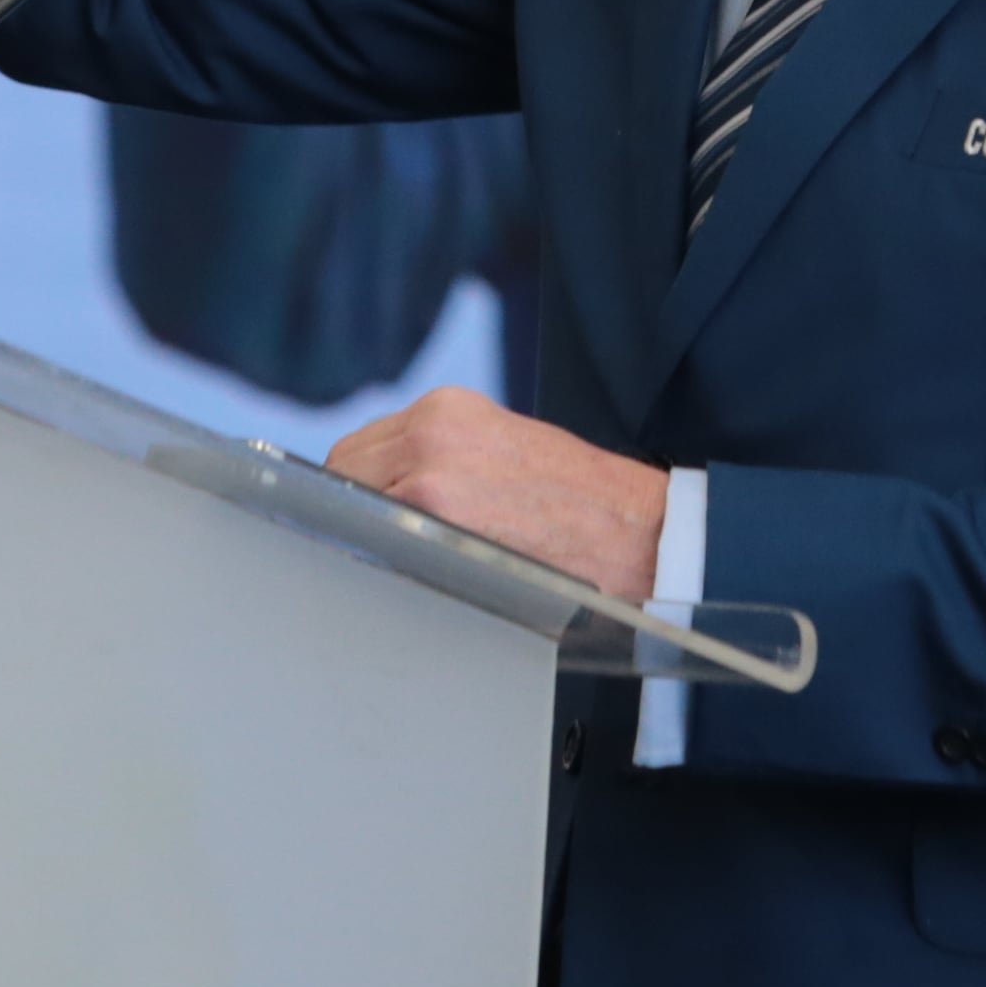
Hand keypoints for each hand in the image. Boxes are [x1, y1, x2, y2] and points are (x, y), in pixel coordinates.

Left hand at [327, 384, 666, 601]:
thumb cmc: (581, 505)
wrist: (642, 532)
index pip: (360, 451)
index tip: (361, 519)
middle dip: (353, 512)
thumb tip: (384, 498)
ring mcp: (428, 472)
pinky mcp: (437, 516)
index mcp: (447, 409)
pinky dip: (385, 558)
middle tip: (378, 551)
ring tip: (403, 567)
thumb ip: (441, 460)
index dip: (355, 490)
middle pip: (343, 475)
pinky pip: (378, 540)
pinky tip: (415, 577)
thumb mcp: (504, 452)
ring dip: (366, 538)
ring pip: (352, 509)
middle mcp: (430, 429)